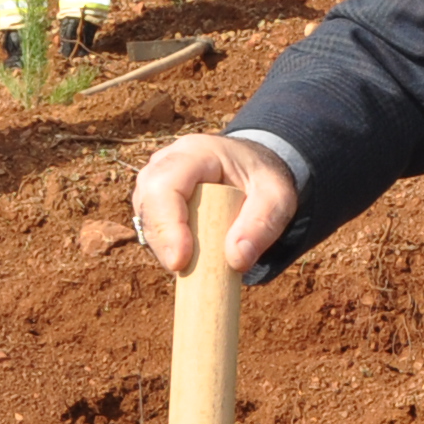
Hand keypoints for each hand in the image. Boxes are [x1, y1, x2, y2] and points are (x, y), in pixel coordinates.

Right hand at [133, 131, 299, 277]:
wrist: (252, 171)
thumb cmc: (263, 181)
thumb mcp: (277, 198)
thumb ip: (262, 225)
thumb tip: (236, 260)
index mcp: (196, 153)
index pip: (165, 185)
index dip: (167, 225)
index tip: (180, 261)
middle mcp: (166, 163)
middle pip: (148, 203)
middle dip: (163, 241)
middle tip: (186, 270)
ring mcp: (155, 182)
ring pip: (146, 220)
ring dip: (165, 249)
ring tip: (198, 263)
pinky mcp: (154, 204)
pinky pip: (151, 231)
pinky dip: (167, 250)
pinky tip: (191, 258)